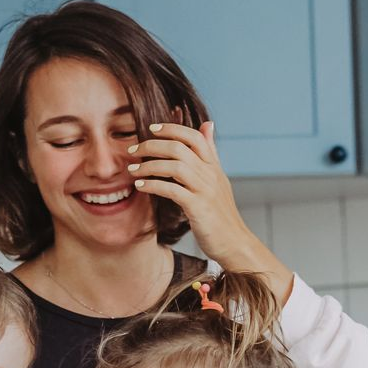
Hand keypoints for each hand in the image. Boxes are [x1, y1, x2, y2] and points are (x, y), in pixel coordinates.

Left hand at [127, 121, 269, 274]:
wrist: (234, 243)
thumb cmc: (221, 213)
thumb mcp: (218, 179)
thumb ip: (210, 153)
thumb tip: (207, 124)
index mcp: (214, 167)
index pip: (195, 136)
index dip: (172, 129)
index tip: (152, 129)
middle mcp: (211, 175)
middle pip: (180, 148)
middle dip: (152, 145)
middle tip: (133, 150)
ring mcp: (205, 190)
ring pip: (175, 166)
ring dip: (149, 165)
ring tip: (133, 169)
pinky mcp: (198, 207)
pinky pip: (172, 190)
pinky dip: (153, 185)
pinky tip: (140, 186)